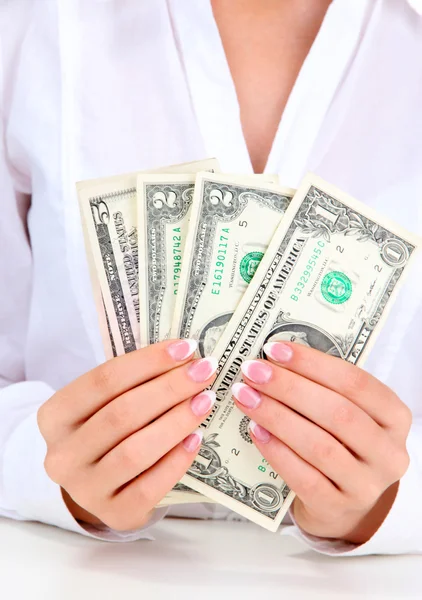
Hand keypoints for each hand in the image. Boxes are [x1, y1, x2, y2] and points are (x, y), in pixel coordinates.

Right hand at [37, 340, 216, 530]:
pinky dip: (176, 460)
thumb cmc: (108, 432)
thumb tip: (184, 356)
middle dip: (169, 388)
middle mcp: (63, 455)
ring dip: (176, 421)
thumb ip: (133, 381)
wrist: (100, 484)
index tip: (186, 347)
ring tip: (205, 400)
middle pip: (122, 413)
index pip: (103, 380)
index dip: (148, 361)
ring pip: (135, 450)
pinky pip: (149, 487)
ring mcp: (85, 489)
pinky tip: (197, 438)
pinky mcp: (114, 514)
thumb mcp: (104, 404)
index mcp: (55, 416)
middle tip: (204, 371)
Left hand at [231, 342, 411, 543]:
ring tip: (246, 396)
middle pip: (337, 412)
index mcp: (394, 417)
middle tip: (253, 371)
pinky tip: (254, 430)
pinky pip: (304, 477)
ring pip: (319, 445)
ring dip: (276, 416)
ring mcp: (366, 485)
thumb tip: (275, 359)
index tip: (275, 349)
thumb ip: (322, 388)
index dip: (313, 363)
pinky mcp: (338, 508)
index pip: (356, 383)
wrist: (342, 503)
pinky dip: (276, 450)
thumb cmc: (340, 444)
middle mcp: (389, 452)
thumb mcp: (345, 413)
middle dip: (289, 387)